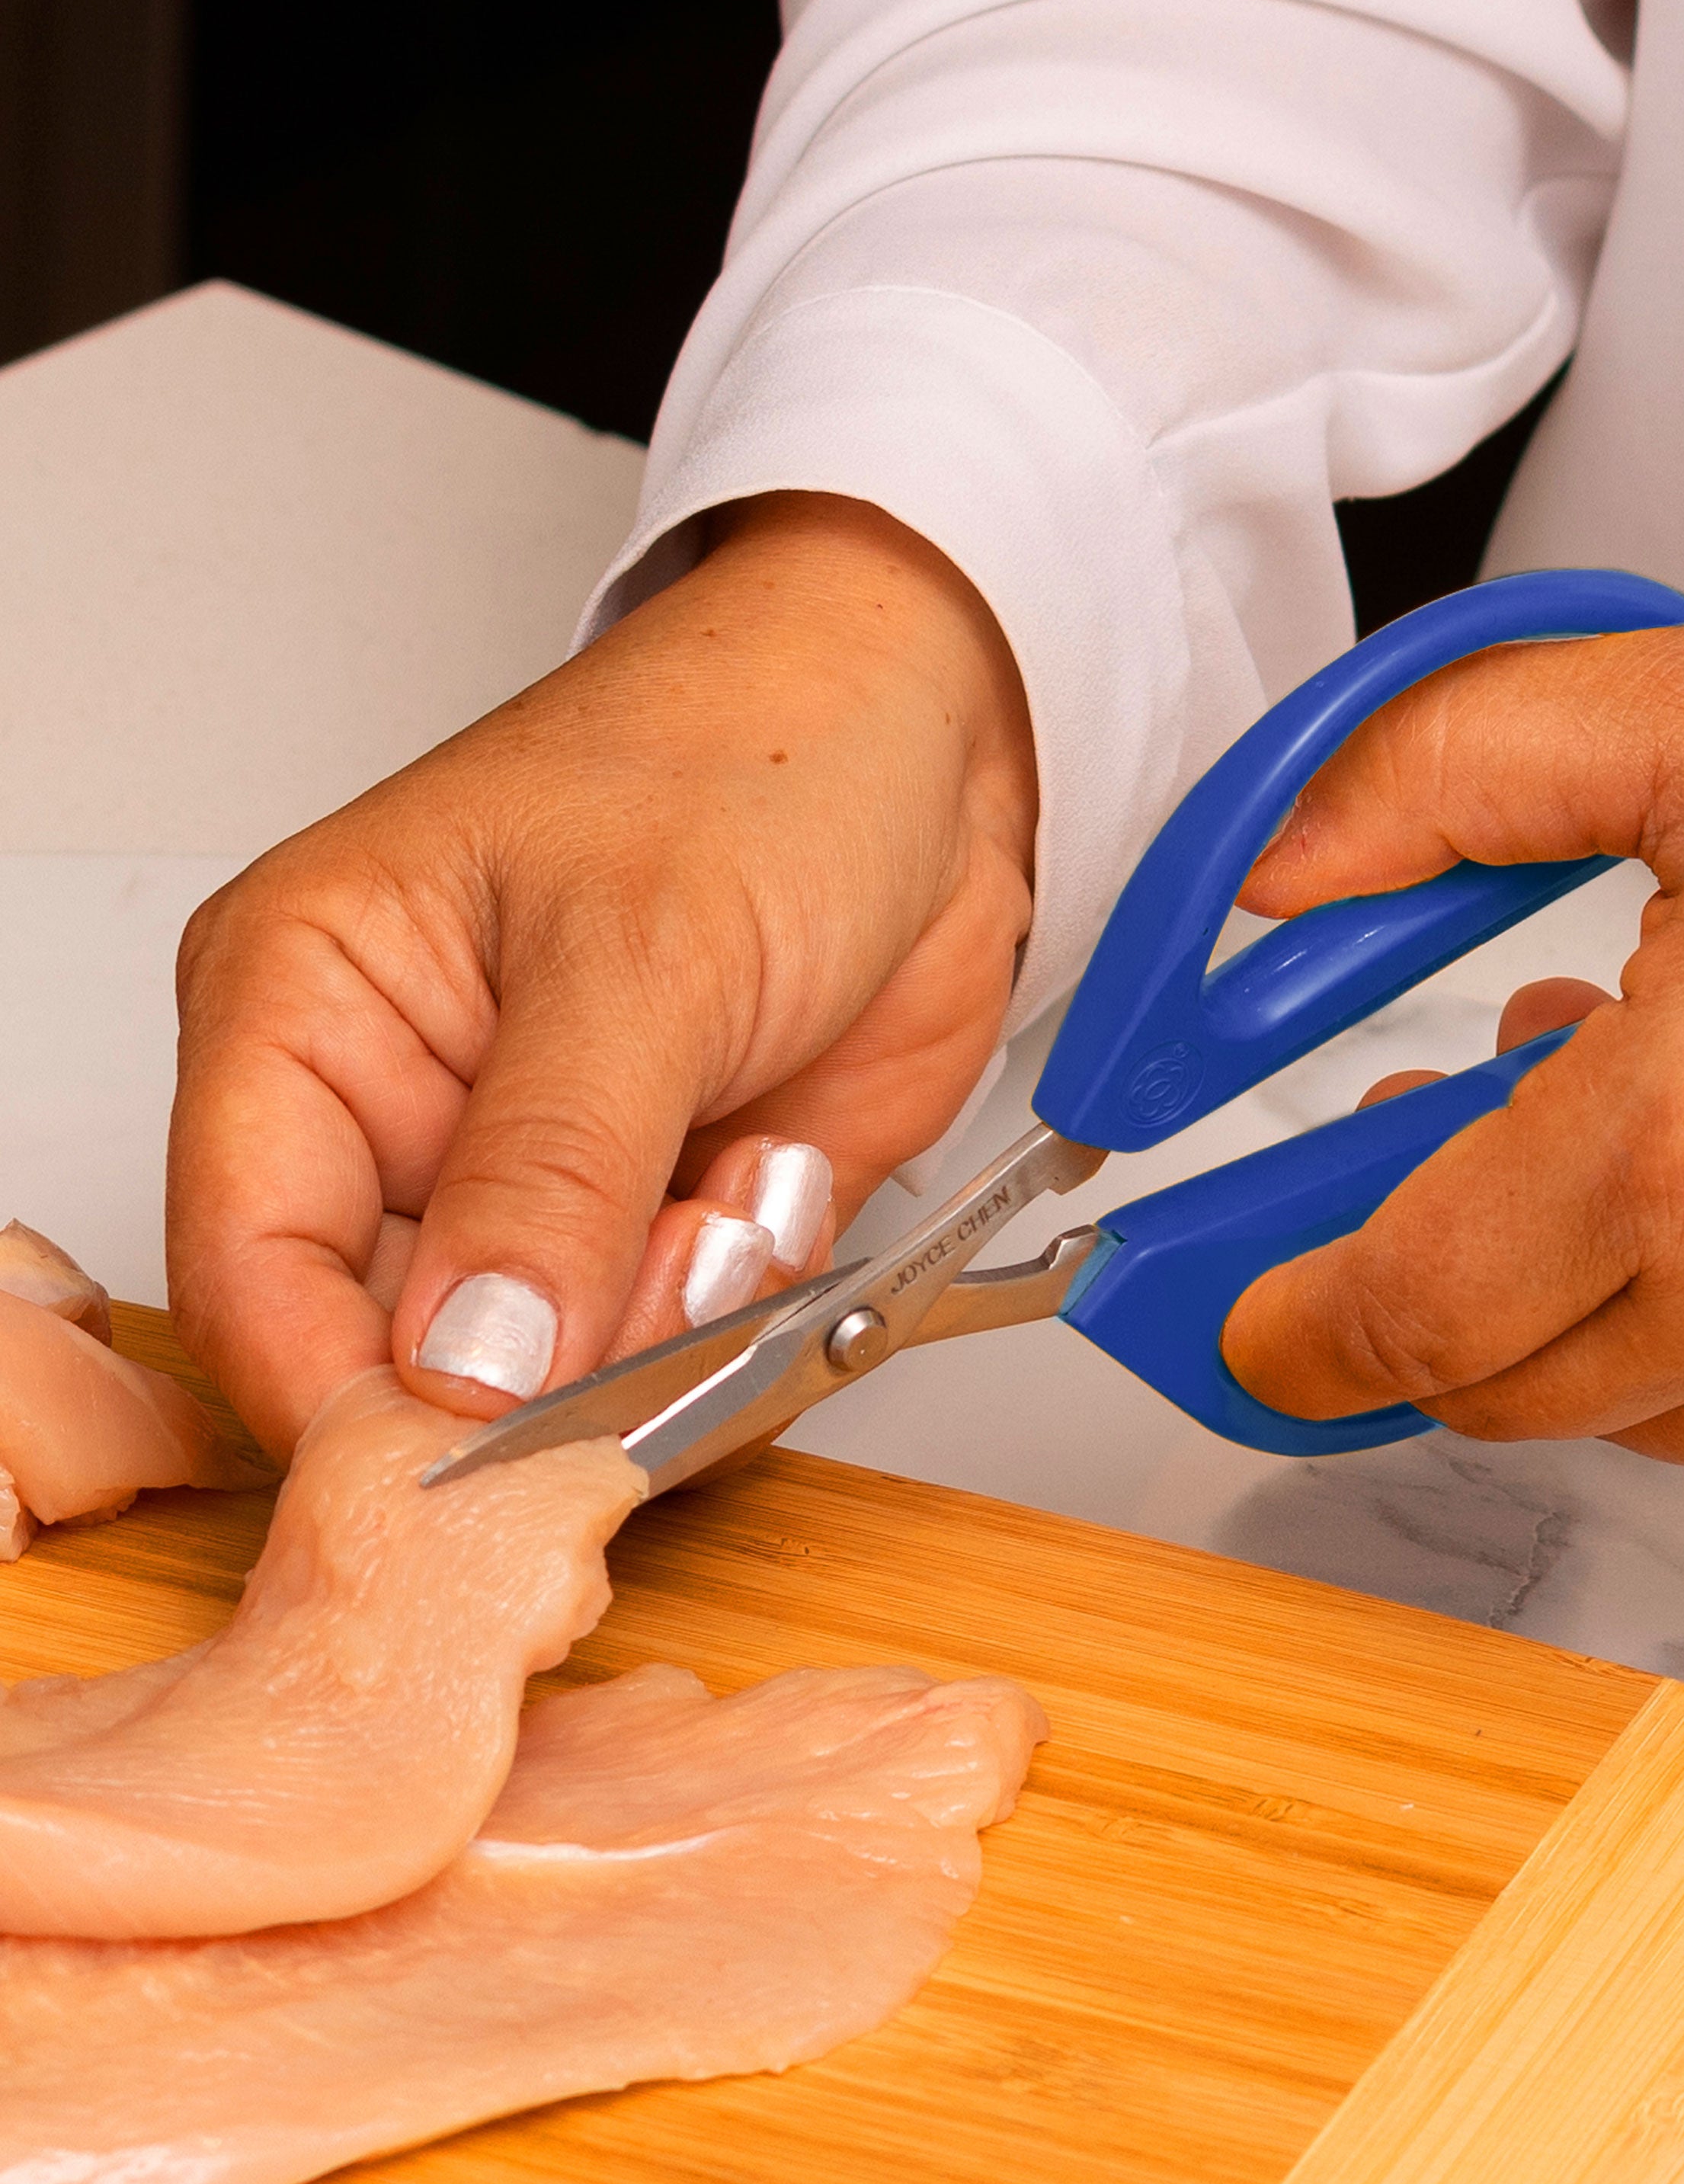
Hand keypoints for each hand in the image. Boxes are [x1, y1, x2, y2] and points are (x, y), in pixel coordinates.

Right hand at [169, 493, 1035, 1456]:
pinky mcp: (667, 1221)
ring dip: (677, 1321)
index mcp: (309, 1007)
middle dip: (558, 1362)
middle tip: (681, 1257)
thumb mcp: (641, 949)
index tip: (482, 1445)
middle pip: (406, 1356)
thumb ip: (549, 1169)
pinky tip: (781, 1167)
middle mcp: (405, 1115)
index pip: (248, 1271)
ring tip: (744, 1177)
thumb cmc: (757, 756)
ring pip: (561, 1381)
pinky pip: (686, 1354)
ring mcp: (545, 1182)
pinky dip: (751, 1305)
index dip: (348, 1393)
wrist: (936, 738)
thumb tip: (463, 1366)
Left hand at [1220, 623, 1683, 1498]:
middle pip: (1491, 1383)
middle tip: (1443, 1153)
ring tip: (1660, 1119)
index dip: (1291, 1321)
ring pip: (1626, 1408)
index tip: (1239, 1312)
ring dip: (1591, 1294)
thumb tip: (1272, 870)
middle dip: (1428, 1286)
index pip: (1404, 1310)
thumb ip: (1437, 774)